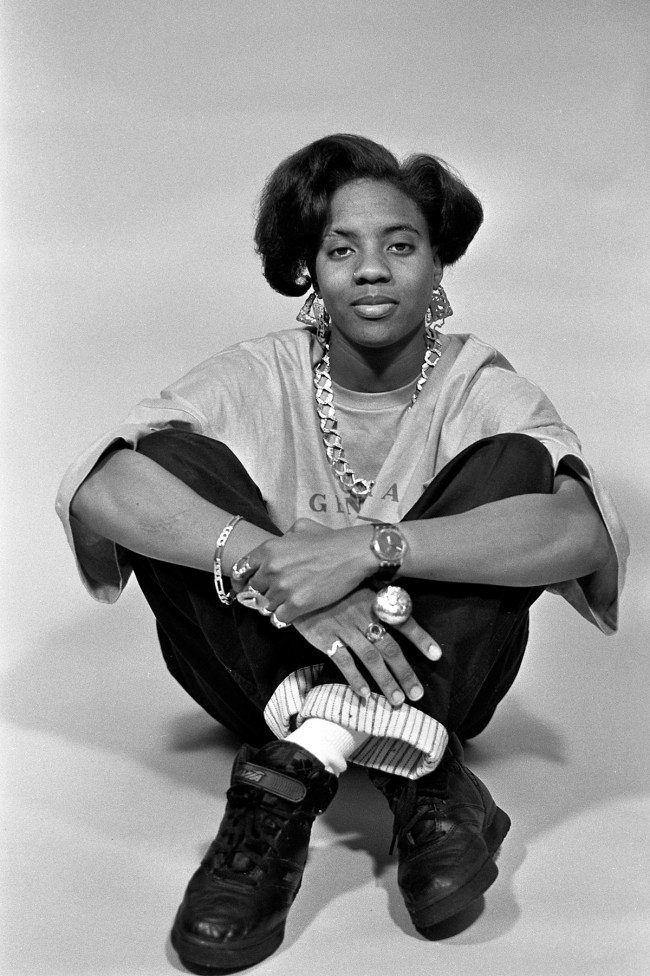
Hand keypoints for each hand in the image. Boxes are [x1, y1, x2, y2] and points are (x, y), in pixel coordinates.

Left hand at [229, 518, 373, 622]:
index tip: (243, 586)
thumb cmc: (329, 539)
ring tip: (285, 603)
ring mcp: (283, 589)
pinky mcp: (297, 605)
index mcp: (268, 550)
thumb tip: (279, 544)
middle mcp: (271, 570)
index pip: (240, 570)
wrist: (352, 553)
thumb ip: (282, 538)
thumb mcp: (300, 528)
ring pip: (265, 607)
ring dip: (273, 607)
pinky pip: (278, 619)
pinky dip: (283, 618)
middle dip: (261, 593)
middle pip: (253, 591)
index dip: (240, 580)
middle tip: (272, 595)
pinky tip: (291, 612)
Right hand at [293, 587, 441, 704]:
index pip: (403, 620)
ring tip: (398, 701)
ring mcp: (343, 628)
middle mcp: (362, 616)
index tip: (436, 655)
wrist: (297, 583)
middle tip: (417, 693)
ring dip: (385, 681)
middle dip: (405, 672)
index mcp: (373, 601)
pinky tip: (364, 694)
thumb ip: (378, 588)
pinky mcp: (324, 638)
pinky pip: (343, 661)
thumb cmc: (331, 582)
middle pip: (389, 647)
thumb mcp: (357, 580)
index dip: (420, 638)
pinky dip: (354, 678)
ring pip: (370, 658)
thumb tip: (400, 591)